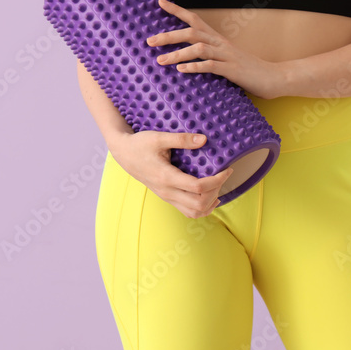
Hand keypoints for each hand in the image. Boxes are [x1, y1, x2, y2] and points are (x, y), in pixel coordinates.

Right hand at [109, 129, 234, 218]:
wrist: (123, 154)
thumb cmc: (140, 144)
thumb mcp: (159, 137)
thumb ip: (182, 139)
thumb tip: (204, 140)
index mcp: (166, 177)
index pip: (198, 187)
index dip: (217, 180)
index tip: (227, 169)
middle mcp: (167, 191)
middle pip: (199, 203)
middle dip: (216, 191)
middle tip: (224, 176)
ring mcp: (167, 197)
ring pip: (194, 212)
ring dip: (210, 202)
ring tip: (219, 186)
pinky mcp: (167, 197)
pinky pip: (188, 211)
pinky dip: (202, 208)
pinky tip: (211, 197)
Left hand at [147, 0, 276, 97]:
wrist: (274, 78)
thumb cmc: (249, 71)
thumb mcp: (227, 61)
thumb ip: (210, 58)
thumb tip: (189, 61)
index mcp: (219, 40)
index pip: (195, 20)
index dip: (178, 10)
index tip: (160, 1)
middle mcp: (222, 44)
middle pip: (192, 32)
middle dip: (169, 35)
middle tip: (149, 41)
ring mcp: (227, 56)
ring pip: (199, 48)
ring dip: (178, 54)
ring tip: (160, 60)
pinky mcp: (233, 70)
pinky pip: (211, 66)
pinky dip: (195, 67)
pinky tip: (182, 71)